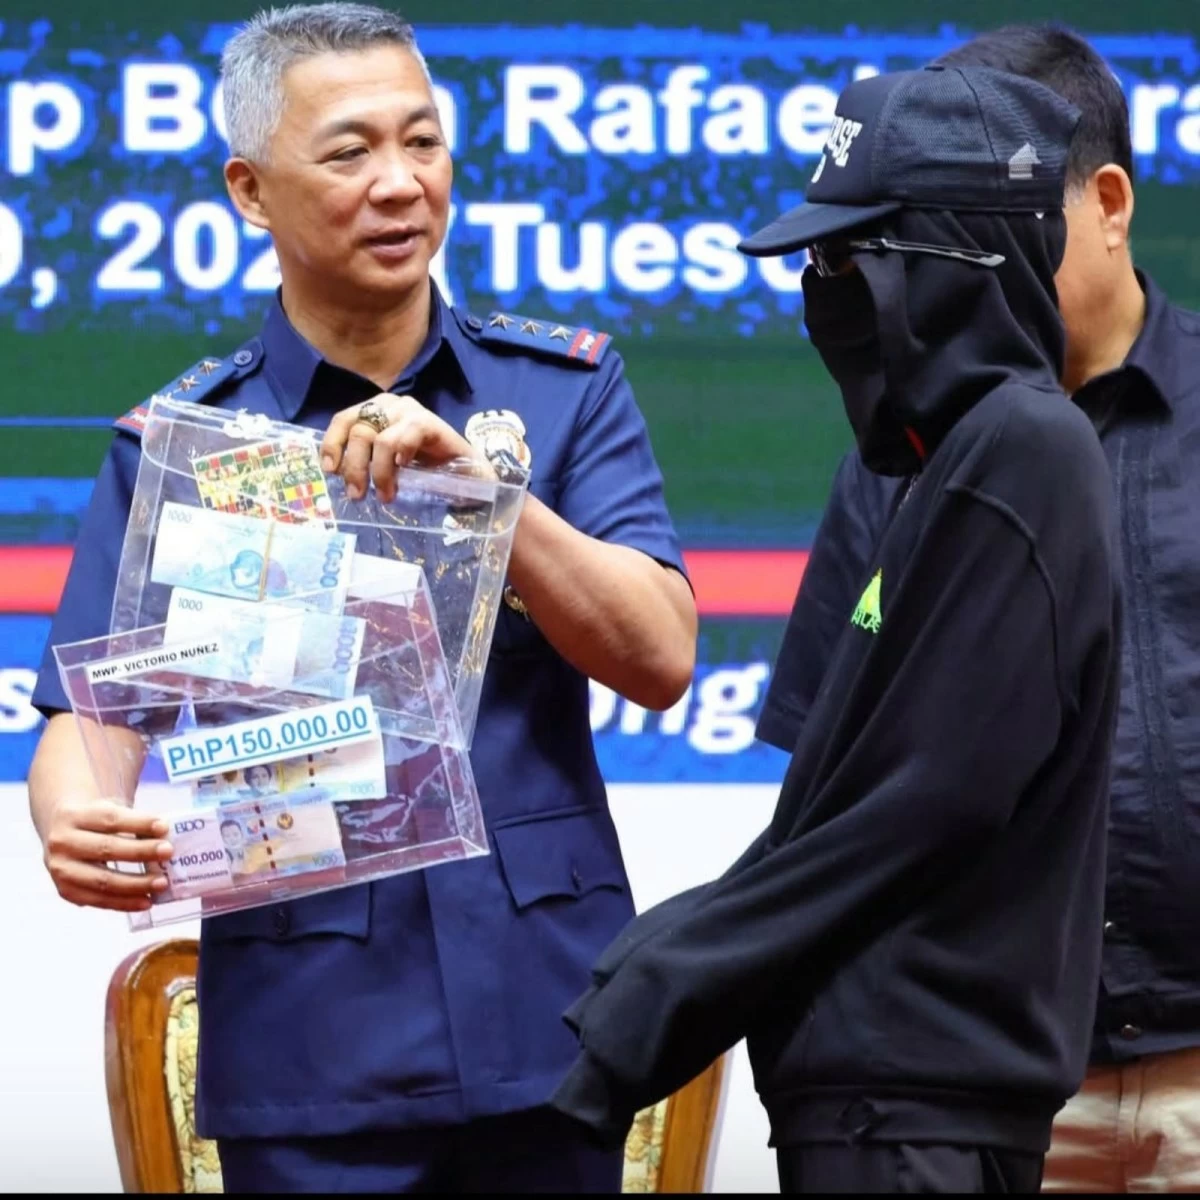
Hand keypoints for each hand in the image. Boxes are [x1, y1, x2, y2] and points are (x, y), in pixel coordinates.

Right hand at [42, 799, 174, 912]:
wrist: (61, 834)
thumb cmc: (95, 821)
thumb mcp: (108, 809)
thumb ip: (133, 821)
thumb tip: (166, 838)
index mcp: (74, 815)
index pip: (110, 819)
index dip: (138, 823)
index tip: (164, 827)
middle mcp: (62, 842)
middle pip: (106, 848)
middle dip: (140, 851)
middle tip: (168, 852)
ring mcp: (60, 869)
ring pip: (102, 879)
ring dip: (135, 884)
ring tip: (162, 883)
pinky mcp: (65, 891)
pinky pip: (98, 900)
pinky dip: (124, 903)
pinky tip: (146, 901)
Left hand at [320, 394, 480, 502]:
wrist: (465, 471)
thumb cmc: (423, 467)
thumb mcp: (386, 462)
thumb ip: (365, 459)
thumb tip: (337, 472)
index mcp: (374, 411)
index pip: (343, 420)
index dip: (332, 444)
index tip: (330, 470)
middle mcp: (390, 405)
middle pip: (358, 431)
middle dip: (354, 467)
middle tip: (357, 494)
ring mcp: (411, 411)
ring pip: (380, 439)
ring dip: (378, 472)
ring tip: (385, 495)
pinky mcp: (431, 422)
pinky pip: (407, 435)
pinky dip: (401, 453)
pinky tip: (403, 467)